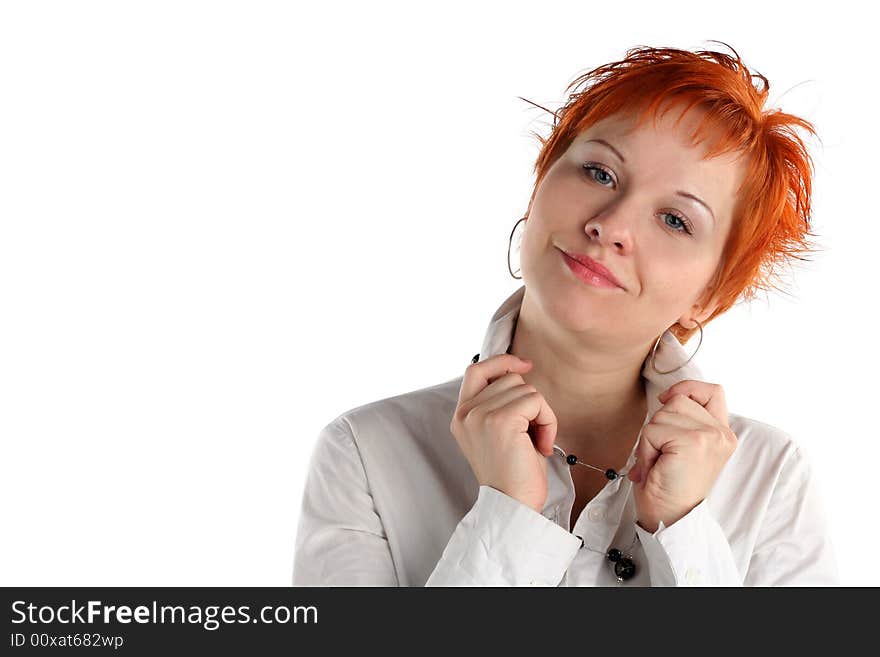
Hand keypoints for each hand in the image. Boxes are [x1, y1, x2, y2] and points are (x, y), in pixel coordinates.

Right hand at [451, 353, 557, 512]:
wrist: (513, 505)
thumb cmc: (513, 474)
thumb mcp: (498, 432)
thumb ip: (498, 402)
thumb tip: (518, 370)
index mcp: (461, 416)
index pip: (476, 369)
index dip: (502, 361)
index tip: (526, 365)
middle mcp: (466, 413)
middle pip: (510, 379)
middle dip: (530, 402)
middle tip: (532, 434)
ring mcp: (481, 416)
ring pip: (526, 389)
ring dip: (541, 414)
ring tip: (535, 442)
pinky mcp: (500, 421)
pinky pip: (536, 402)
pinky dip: (547, 421)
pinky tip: (541, 445)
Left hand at [628, 379, 737, 532]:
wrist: (669, 518)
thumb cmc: (668, 485)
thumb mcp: (682, 447)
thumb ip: (683, 422)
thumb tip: (665, 396)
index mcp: (722, 434)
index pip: (712, 391)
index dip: (687, 388)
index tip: (666, 399)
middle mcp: (722, 434)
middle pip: (678, 400)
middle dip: (659, 424)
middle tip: (662, 455)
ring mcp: (710, 437)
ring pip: (663, 414)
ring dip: (650, 438)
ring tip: (659, 462)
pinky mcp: (694, 443)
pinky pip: (653, 430)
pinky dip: (646, 449)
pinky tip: (655, 467)